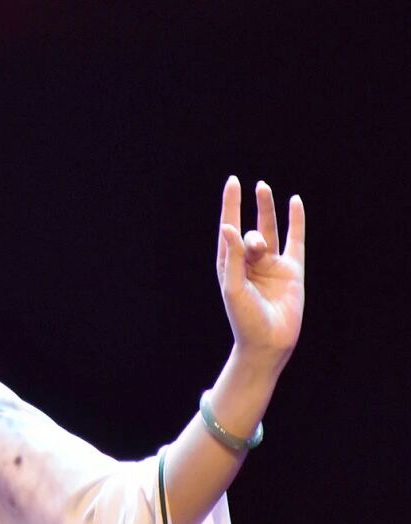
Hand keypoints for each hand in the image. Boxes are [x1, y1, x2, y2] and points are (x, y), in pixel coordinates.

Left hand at [217, 177, 304, 373]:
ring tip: (263, 187)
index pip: (229, 228)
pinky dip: (296, 221)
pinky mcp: (292, 270)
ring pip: (270, 230)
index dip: (230, 205)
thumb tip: (229, 227)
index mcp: (229, 265)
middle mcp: (249, 262)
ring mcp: (271, 264)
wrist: (268, 341)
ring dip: (267, 209)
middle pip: (250, 232)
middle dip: (252, 233)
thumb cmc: (244, 318)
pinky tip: (295, 202)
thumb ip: (232, 258)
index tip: (232, 182)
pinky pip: (295, 240)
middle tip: (257, 246)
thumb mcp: (234, 287)